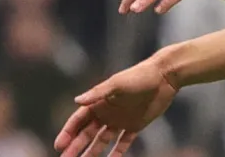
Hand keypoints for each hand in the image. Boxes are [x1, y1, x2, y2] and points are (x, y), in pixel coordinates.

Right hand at [54, 57, 178, 156]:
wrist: (165, 76)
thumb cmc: (139, 76)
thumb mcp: (117, 84)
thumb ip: (98, 93)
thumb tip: (77, 100)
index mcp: (100, 102)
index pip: (79, 120)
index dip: (68, 132)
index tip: (59, 146)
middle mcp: (107, 112)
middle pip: (87, 133)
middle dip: (75, 146)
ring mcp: (120, 120)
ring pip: (102, 140)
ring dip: (92, 152)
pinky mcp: (135, 125)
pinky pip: (123, 142)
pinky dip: (117, 153)